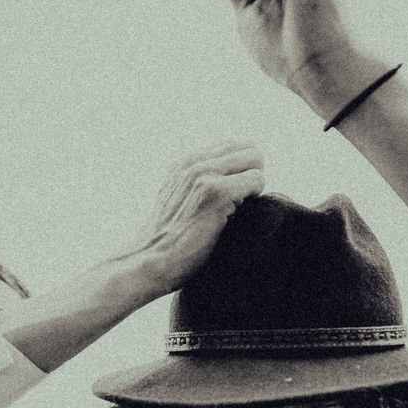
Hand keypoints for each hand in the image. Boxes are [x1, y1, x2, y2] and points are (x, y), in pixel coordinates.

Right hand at [132, 142, 264, 296]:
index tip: (234, 195)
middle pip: (248, 149)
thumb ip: (197, 184)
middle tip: (241, 202)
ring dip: (253, 186)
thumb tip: (232, 182)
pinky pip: (256, 180)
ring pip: (255, 160)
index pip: (232, 146)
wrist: (151, 261)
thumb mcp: (177, 201)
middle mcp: (194, 162)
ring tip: (236, 210)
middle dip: (253, 174)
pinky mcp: (216, 192)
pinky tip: (236, 216)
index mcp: (185, 163)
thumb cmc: (168, 242)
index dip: (242, 170)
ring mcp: (204, 175)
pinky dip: (255, 198)